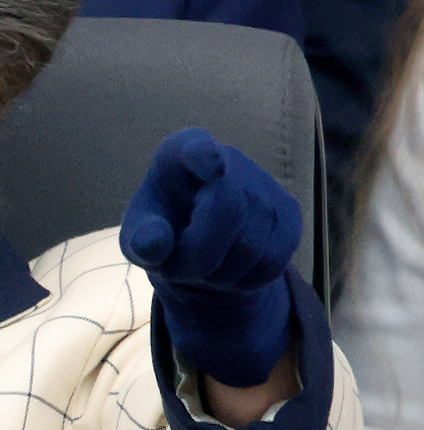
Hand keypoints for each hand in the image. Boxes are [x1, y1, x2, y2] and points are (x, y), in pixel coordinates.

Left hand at [121, 128, 298, 389]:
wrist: (201, 258)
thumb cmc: (161, 236)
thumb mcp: (140, 240)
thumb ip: (144, 239)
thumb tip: (154, 245)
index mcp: (178, 159)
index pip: (192, 151)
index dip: (201, 159)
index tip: (207, 163)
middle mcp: (224, 163)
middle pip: (225, 212)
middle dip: (203, 251)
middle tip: (185, 268)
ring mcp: (261, 190)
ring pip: (251, 243)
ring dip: (223, 270)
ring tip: (205, 268)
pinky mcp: (288, 217)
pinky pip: (271, 261)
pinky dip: (246, 278)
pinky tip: (232, 272)